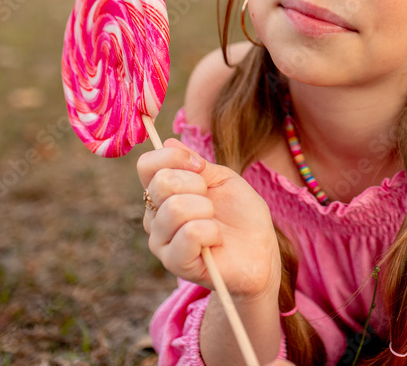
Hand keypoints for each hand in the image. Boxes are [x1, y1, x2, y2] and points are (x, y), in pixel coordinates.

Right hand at [137, 139, 280, 300]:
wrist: (259, 252)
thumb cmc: (241, 215)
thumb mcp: (223, 180)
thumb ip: (195, 164)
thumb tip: (167, 142)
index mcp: (163, 193)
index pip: (147, 165)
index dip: (174, 157)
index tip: (201, 166)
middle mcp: (154, 216)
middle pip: (161, 183)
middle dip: (196, 185)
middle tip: (211, 202)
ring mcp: (161, 241)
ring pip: (175, 208)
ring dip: (207, 210)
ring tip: (215, 223)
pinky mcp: (175, 263)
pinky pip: (190, 233)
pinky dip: (212, 232)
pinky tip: (216, 240)